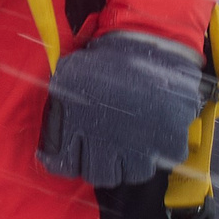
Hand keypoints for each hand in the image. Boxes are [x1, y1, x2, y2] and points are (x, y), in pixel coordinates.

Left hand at [37, 32, 206, 186]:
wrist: (149, 42)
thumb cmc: (108, 56)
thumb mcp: (71, 74)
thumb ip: (60, 101)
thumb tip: (50, 123)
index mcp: (79, 129)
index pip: (65, 166)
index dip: (68, 162)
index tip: (73, 155)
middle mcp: (107, 145)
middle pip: (100, 176)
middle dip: (102, 165)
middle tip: (107, 150)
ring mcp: (139, 148)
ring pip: (134, 174)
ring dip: (133, 162)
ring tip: (134, 145)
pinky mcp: (168, 142)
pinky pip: (167, 159)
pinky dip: (164, 150)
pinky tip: (157, 134)